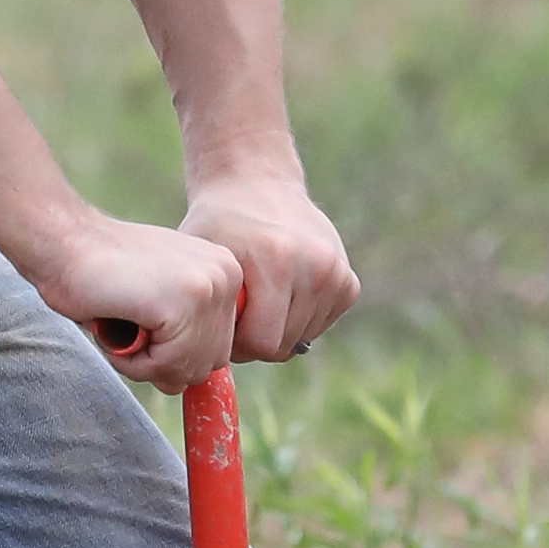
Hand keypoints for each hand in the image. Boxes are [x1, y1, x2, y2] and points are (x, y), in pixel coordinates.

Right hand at [44, 209, 249, 391]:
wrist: (62, 240)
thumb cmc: (98, 272)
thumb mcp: (155, 301)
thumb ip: (180, 338)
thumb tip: (184, 383)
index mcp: (225, 270)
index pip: (220, 346)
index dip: (175, 352)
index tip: (142, 324)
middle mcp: (227, 275)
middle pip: (211, 361)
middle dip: (165, 362)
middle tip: (127, 330)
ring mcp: (208, 287)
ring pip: (190, 368)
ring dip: (147, 364)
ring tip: (120, 327)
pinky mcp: (183, 304)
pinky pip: (167, 365)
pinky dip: (133, 362)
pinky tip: (115, 327)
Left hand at [185, 165, 359, 363]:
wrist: (255, 184)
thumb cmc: (219, 226)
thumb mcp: (202, 260)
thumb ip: (205, 305)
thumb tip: (200, 363)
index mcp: (278, 258)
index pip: (262, 343)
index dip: (237, 344)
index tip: (225, 321)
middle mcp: (316, 263)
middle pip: (284, 345)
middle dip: (257, 338)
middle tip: (241, 310)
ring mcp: (336, 272)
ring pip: (303, 338)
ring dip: (279, 327)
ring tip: (261, 296)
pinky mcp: (348, 281)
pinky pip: (321, 325)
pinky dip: (300, 318)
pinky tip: (284, 291)